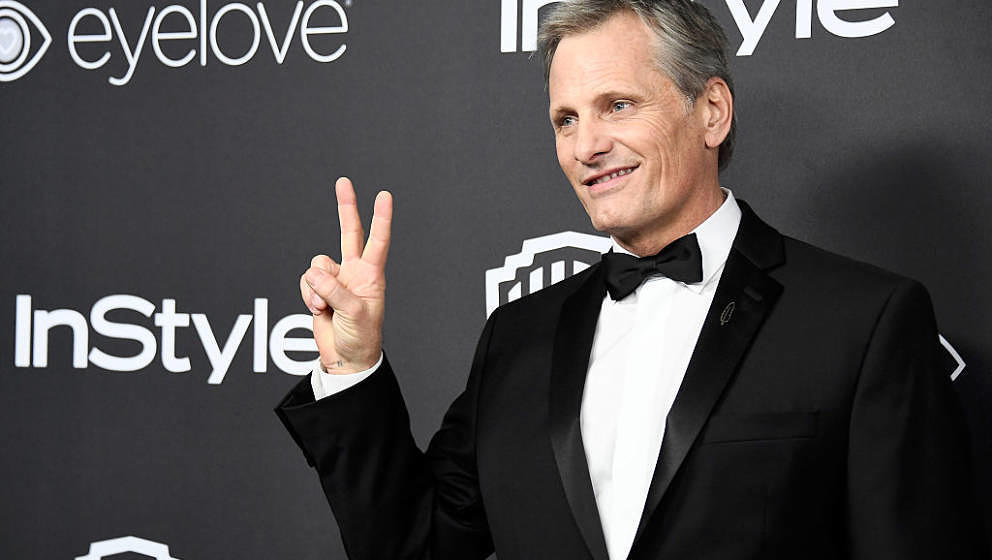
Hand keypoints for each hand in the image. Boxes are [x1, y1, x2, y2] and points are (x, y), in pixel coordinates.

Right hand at [301, 177, 391, 373]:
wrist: (345, 357)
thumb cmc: (361, 337)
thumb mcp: (354, 314)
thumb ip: (335, 290)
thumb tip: (314, 275)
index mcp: (371, 275)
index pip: (378, 241)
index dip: (381, 218)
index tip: (385, 195)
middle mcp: (354, 272)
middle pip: (348, 232)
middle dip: (346, 207)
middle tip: (344, 182)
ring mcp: (335, 280)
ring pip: (316, 266)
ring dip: (316, 288)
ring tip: (327, 307)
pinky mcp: (318, 289)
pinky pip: (306, 281)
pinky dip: (308, 296)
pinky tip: (319, 310)